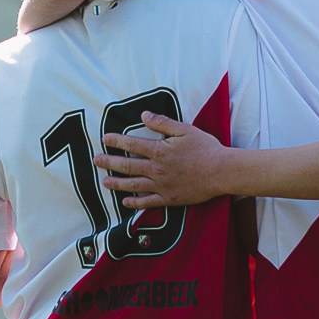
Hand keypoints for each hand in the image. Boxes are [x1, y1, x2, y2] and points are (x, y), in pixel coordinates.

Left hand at [100, 115, 229, 208]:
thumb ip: (162, 123)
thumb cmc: (206, 149)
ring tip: (104, 182)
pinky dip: (135, 203)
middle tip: (96, 160)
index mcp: (159, 151)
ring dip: (117, 184)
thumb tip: (144, 116)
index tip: (105, 139)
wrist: (221, 172)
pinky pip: (148, 202)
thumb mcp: (185, 130)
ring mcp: (162, 186)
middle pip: (127, 166)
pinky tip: (125, 202)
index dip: (117, 141)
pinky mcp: (169, 198)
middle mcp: (157, 169)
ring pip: (133, 185)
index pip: (132, 144)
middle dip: (109, 162)